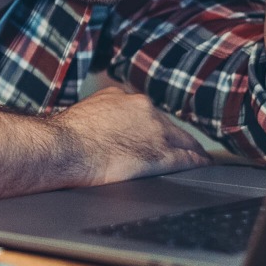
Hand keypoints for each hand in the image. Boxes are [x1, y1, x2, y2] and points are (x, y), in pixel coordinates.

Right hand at [53, 87, 211, 185]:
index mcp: (122, 98)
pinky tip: (202, 166)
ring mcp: (154, 132)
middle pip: (169, 125)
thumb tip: (102, 128)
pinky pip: (187, 158)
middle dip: (175, 138)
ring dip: (191, 150)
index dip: (155, 127)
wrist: (63, 148)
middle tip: (185, 149)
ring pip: (183, 140)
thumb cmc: (65, 137)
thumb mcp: (84, 114)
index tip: (158, 135)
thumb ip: (102, 116)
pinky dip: (197, 162)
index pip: (147, 113)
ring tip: (199, 159)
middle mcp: (143, 109)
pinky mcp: (161, 155)